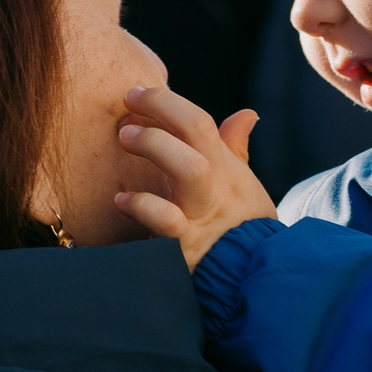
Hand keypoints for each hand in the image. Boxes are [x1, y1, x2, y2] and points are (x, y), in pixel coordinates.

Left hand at [114, 85, 275, 269]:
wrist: (250, 277)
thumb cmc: (242, 227)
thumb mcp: (244, 187)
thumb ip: (236, 150)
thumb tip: (246, 114)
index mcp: (224, 169)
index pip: (199, 123)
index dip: (166, 103)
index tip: (135, 93)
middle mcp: (214, 187)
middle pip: (197, 134)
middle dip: (163, 111)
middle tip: (127, 108)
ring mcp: (201, 215)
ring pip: (189, 171)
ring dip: (156, 146)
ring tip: (124, 139)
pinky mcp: (187, 248)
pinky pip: (168, 222)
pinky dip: (144, 206)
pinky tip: (121, 199)